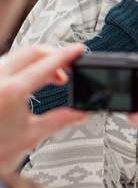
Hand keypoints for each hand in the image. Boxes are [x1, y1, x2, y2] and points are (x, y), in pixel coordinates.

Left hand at [0, 44, 86, 172]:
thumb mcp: (31, 137)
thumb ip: (60, 120)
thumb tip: (80, 114)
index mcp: (10, 91)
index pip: (45, 64)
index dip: (65, 55)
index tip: (78, 50)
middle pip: (32, 52)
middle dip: (54, 56)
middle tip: (69, 68)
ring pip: (18, 55)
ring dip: (39, 61)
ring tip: (54, 77)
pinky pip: (8, 63)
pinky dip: (25, 66)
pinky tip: (32, 79)